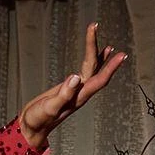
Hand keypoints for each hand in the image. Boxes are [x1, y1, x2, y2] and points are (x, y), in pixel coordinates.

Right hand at [19, 22, 126, 150]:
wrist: (32, 127)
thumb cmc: (38, 120)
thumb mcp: (49, 107)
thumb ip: (63, 94)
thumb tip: (75, 77)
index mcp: (79, 98)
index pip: (99, 80)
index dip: (111, 67)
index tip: (121, 54)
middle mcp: (81, 93)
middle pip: (96, 70)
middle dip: (100, 51)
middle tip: (97, 27)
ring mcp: (76, 91)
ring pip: (92, 71)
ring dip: (99, 57)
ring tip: (110, 47)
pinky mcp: (70, 89)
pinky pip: (85, 73)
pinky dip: (91, 63)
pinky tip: (93, 57)